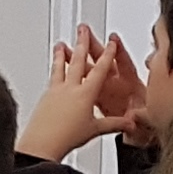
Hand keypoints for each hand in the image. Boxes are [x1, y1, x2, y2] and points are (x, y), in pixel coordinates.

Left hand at [17, 28, 137, 158]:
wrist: (42, 143)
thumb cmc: (67, 137)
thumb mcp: (95, 130)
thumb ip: (114, 124)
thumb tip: (130, 124)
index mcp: (85, 94)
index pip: (100, 70)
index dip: (107, 55)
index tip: (111, 42)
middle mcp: (70, 88)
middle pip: (78, 60)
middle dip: (82, 43)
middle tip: (83, 29)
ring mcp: (55, 90)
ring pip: (60, 66)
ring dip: (62, 53)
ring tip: (61, 43)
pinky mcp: (45, 96)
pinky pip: (52, 78)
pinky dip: (54, 70)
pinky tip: (53, 69)